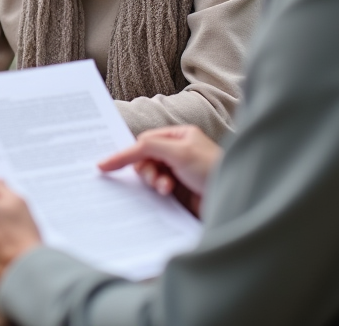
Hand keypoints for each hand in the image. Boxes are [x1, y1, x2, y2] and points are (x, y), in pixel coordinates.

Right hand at [97, 125, 222, 217]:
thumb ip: (149, 147)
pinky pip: (157, 191)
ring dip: (154, 181)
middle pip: (145, 159)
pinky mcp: (179, 192)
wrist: (233, 200)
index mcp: (180, 136)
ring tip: (165, 188)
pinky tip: (167, 195)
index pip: (145, 141)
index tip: (105, 165)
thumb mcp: (178, 152)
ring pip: (150, 175)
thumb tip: (123, 152)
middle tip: (155, 179)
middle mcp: (178, 153)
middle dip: (146, 169)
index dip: (127, 153)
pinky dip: (157, 192)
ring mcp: (178, 173)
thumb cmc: (212, 169)